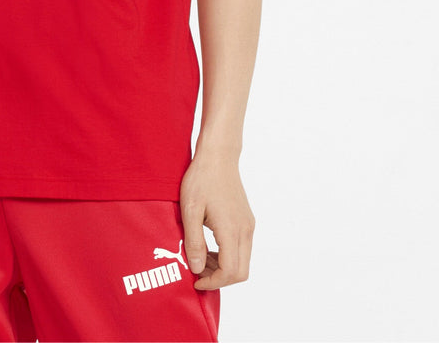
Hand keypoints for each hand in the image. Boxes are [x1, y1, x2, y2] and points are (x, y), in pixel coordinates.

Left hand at [179, 152, 254, 289]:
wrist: (218, 155)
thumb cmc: (201, 179)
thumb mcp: (190, 210)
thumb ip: (194, 241)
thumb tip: (198, 269)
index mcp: (232, 229)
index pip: (230, 271)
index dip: (213, 282)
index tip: (195, 280)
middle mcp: (245, 230)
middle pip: (241, 272)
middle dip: (219, 278)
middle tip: (197, 271)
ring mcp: (248, 225)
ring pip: (242, 261)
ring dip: (223, 267)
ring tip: (199, 257)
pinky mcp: (247, 220)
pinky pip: (241, 248)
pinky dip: (227, 255)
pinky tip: (208, 245)